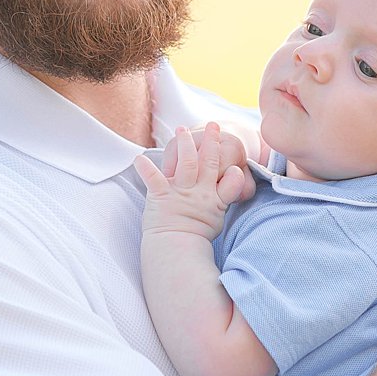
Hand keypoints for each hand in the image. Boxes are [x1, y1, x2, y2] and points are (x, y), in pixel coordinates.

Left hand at [136, 123, 250, 241]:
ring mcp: (180, 193)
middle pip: (208, 162)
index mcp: (214, 198)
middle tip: (214, 125)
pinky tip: (138, 159)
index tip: (234, 147)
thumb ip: (227, 194)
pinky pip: (153, 179)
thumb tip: (237, 174)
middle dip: (211, 142)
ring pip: (187, 163)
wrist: (176, 250)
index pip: (231, 178)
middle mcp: (199, 192)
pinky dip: (145, 169)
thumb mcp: (219, 217)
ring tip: (182, 129)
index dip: (234, 164)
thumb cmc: (197, 235)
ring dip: (185, 145)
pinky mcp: (161, 197)